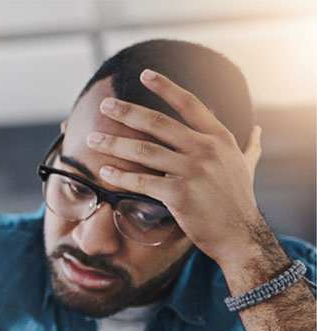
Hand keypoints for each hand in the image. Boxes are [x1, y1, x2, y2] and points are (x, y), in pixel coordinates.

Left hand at [87, 68, 266, 268]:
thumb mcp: (247, 167)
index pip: (190, 104)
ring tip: (92, 139)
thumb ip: (249, 147)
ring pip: (144, 151)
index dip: (166, 87)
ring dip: (114, 144)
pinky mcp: (179, 194)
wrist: (241, 236)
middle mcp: (206, 149)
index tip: (145, 74)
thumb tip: (258, 130)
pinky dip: (120, 176)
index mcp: (219, 138)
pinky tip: (103, 171)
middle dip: (127, 112)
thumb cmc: (238, 202)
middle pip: (158, 123)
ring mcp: (193, 171)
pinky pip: (141, 181)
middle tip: (104, 106)